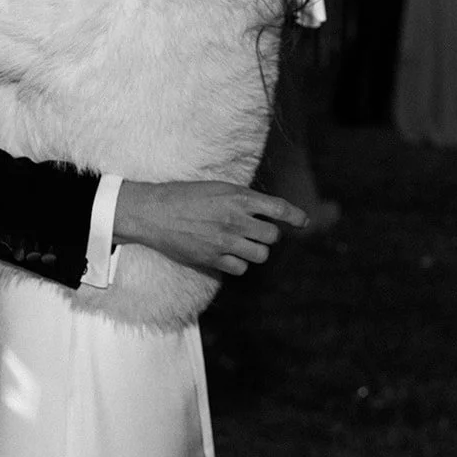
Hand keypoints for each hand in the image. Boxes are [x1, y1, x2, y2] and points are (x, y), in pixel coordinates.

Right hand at [112, 180, 309, 275]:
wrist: (154, 212)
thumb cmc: (184, 196)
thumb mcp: (217, 188)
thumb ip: (242, 199)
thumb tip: (265, 210)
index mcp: (238, 197)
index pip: (279, 208)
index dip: (295, 216)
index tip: (303, 222)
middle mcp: (235, 219)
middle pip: (272, 236)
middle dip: (268, 235)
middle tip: (255, 231)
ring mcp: (225, 241)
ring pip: (261, 255)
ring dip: (255, 251)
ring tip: (243, 244)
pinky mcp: (213, 259)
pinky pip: (240, 268)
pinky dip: (238, 263)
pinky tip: (227, 255)